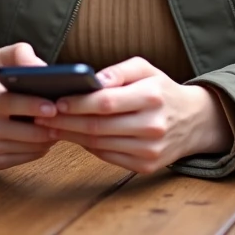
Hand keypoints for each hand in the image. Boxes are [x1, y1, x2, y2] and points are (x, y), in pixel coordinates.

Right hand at [0, 43, 58, 169]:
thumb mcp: (0, 58)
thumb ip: (20, 53)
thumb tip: (41, 67)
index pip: (12, 104)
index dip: (34, 106)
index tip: (54, 107)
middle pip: (25, 132)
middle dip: (49, 127)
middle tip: (65, 119)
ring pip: (29, 148)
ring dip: (48, 139)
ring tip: (58, 125)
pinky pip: (25, 158)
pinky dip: (39, 149)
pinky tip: (43, 137)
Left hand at [42, 57, 232, 173]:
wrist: (194, 121)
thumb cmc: (161, 90)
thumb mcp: (145, 69)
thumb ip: (118, 71)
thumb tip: (92, 78)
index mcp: (152, 96)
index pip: (106, 102)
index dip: (77, 103)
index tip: (55, 101)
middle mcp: (152, 125)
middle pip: (98, 126)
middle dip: (65, 121)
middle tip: (41, 115)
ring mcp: (150, 149)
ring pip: (99, 144)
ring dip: (71, 135)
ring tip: (50, 125)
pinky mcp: (146, 166)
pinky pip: (108, 157)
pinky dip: (87, 147)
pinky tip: (72, 136)